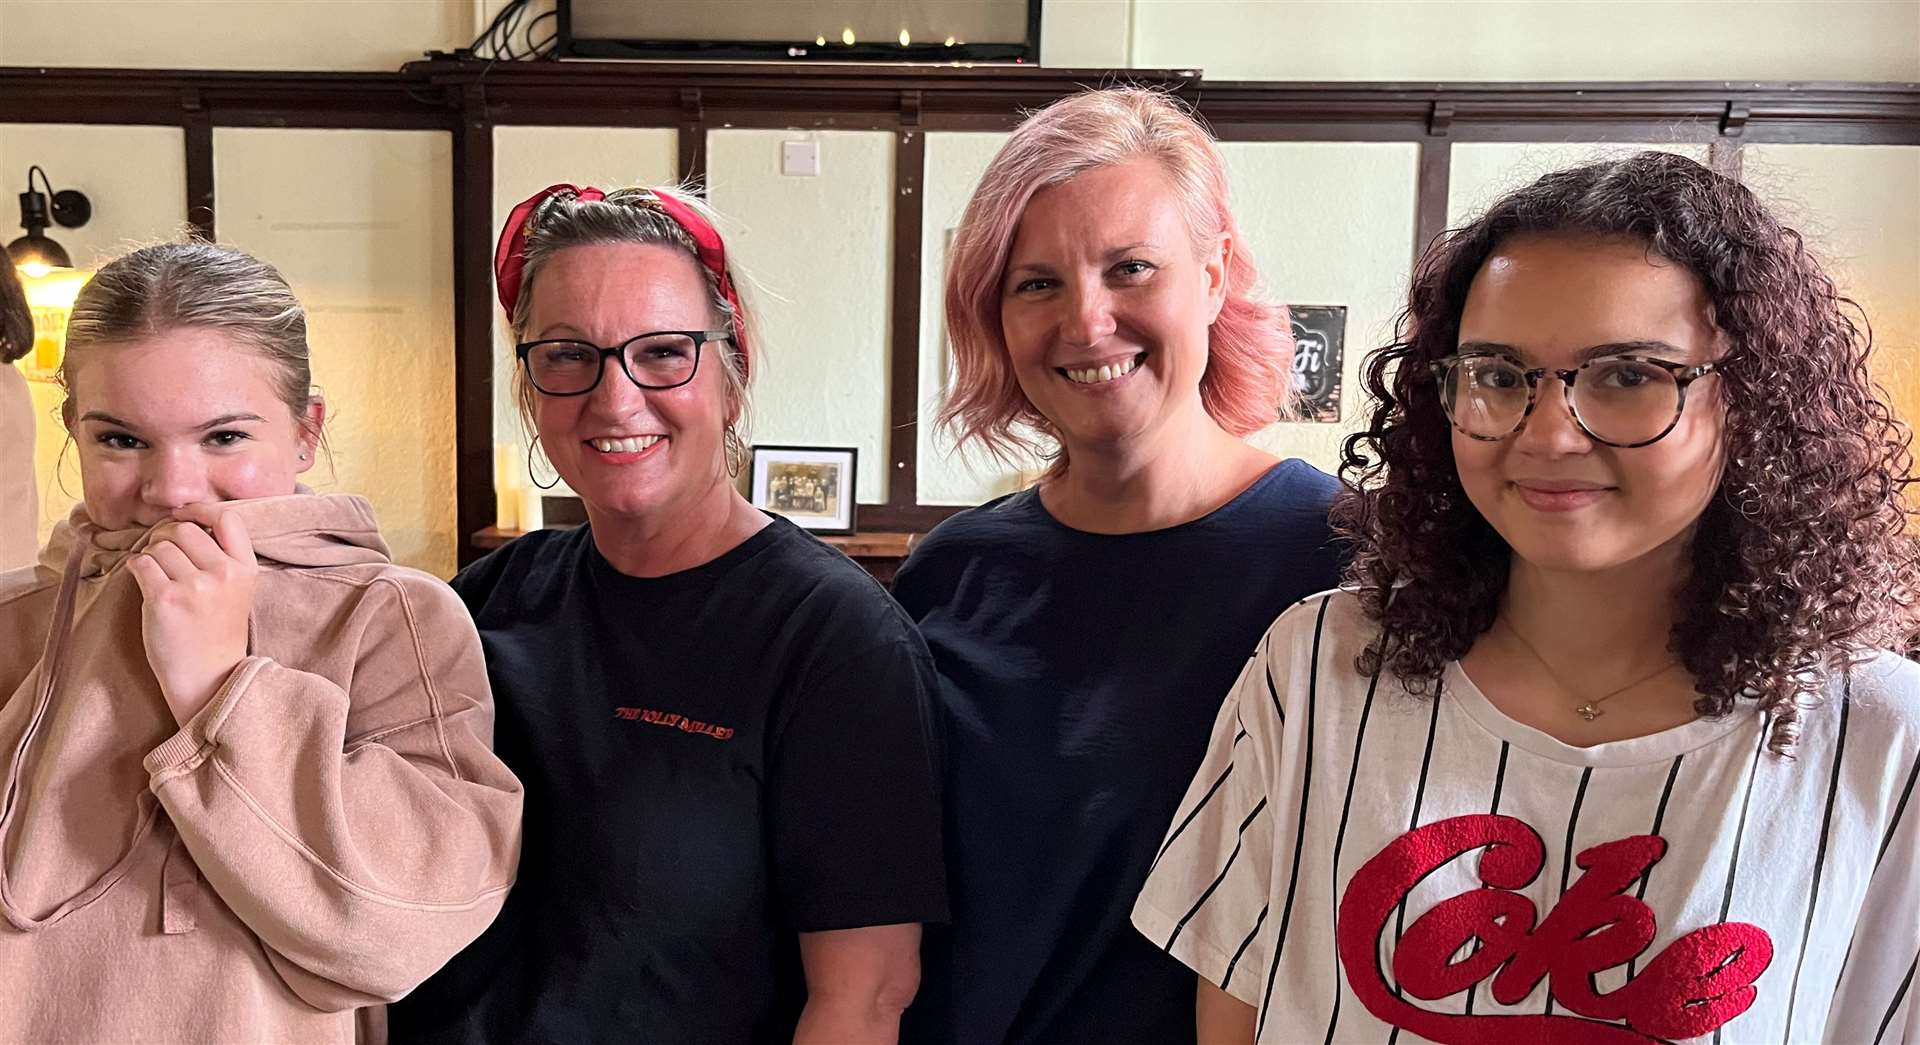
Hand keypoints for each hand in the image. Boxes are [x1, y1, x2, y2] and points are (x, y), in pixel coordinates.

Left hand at [128, 504, 258, 726]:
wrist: (208, 679)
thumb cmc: (217, 635)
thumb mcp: (237, 592)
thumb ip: (223, 559)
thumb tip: (184, 522)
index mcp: (246, 569)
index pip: (227, 518)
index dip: (201, 509)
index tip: (185, 514)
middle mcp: (223, 573)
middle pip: (185, 529)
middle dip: (168, 538)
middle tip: (164, 556)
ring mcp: (195, 586)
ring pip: (160, 546)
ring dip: (151, 557)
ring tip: (157, 577)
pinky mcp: (165, 598)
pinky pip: (141, 563)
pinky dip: (136, 568)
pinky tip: (143, 582)